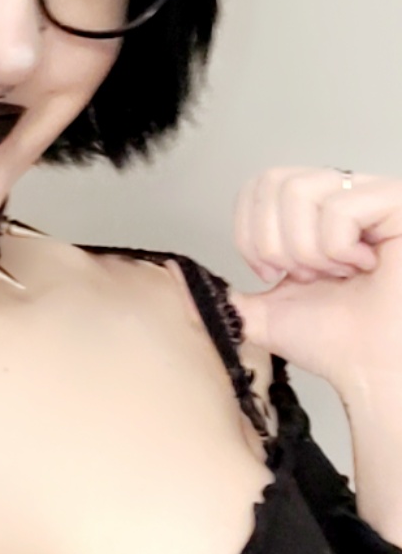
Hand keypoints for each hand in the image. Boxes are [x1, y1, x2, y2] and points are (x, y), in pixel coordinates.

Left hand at [226, 166, 401, 402]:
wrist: (374, 371)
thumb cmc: (338, 342)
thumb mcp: (264, 314)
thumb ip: (225, 294)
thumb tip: (173, 277)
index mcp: (315, 213)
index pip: (261, 184)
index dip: (255, 233)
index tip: (277, 274)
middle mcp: (345, 195)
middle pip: (276, 182)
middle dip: (278, 244)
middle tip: (309, 275)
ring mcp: (373, 196)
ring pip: (302, 191)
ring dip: (310, 250)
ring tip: (339, 273)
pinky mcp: (397, 204)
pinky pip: (341, 206)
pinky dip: (340, 248)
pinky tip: (366, 267)